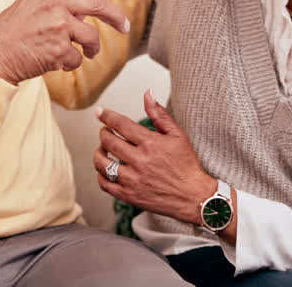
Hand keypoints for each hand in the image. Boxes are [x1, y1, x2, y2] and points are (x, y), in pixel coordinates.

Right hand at [0, 0, 129, 84]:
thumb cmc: (12, 32)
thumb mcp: (31, 4)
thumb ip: (59, 3)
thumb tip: (86, 14)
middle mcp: (54, 2)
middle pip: (98, 4)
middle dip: (116, 17)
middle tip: (124, 27)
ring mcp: (57, 25)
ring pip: (91, 36)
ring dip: (90, 49)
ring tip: (81, 53)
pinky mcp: (59, 48)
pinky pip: (78, 58)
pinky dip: (70, 64)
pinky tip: (54, 61)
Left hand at [93, 89, 216, 225]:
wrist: (193, 197)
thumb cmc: (186, 165)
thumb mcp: (177, 135)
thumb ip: (159, 114)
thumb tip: (147, 94)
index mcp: (150, 143)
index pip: (120, 124)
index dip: (107, 116)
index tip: (100, 112)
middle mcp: (139, 161)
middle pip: (109, 141)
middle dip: (104, 133)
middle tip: (105, 131)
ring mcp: (132, 179)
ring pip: (102, 163)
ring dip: (99, 152)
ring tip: (103, 148)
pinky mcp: (129, 195)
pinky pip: (105, 184)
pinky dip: (100, 174)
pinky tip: (106, 169)